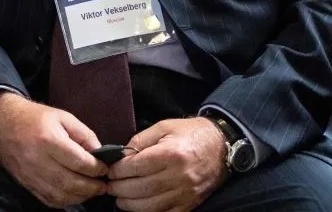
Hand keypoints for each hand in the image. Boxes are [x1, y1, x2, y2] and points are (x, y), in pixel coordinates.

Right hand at [0, 91, 106, 207]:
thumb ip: (84, 135)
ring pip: (60, 195)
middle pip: (70, 182)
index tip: (105, 168)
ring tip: (91, 190)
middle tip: (103, 185)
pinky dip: (65, 201)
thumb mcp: (62, 117)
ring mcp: (29, 174)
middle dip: (92, 187)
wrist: (1, 122)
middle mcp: (37, 159)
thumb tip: (101, 154)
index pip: (79, 162)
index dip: (97, 168)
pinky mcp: (25, 183)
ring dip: (80, 197)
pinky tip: (74, 194)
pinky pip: (48, 199)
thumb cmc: (34, 117)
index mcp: (48, 139)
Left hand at [106, 117, 228, 211]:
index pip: (136, 166)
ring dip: (130, 204)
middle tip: (109, 186)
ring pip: (151, 205)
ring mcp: (186, 193)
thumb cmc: (190, 133)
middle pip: (141, 188)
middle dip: (120, 188)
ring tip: (119, 198)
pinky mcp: (191, 204)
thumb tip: (121, 156)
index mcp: (171, 153)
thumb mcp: (163, 127)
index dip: (118, 170)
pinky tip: (137, 208)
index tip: (110, 170)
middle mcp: (179, 175)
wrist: (221, 145)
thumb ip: (140, 140)